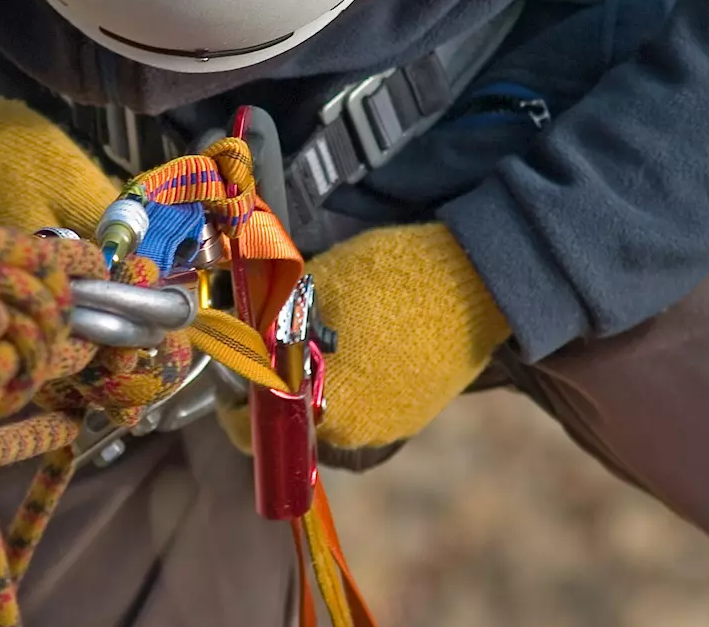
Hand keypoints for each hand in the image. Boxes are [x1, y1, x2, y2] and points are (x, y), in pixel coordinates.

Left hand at [218, 222, 511, 465]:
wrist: (479, 274)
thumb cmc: (392, 278)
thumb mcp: (311, 291)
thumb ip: (268, 329)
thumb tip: (239, 340)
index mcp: (329, 411)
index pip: (255, 431)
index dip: (234, 398)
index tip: (228, 367)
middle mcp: (359, 434)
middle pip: (291, 427)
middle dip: (272, 388)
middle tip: (262, 348)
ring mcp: (393, 426)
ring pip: (327, 419)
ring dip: (309, 387)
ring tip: (304, 343)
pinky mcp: (416, 411)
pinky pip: (362, 409)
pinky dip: (345, 384)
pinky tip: (348, 348)